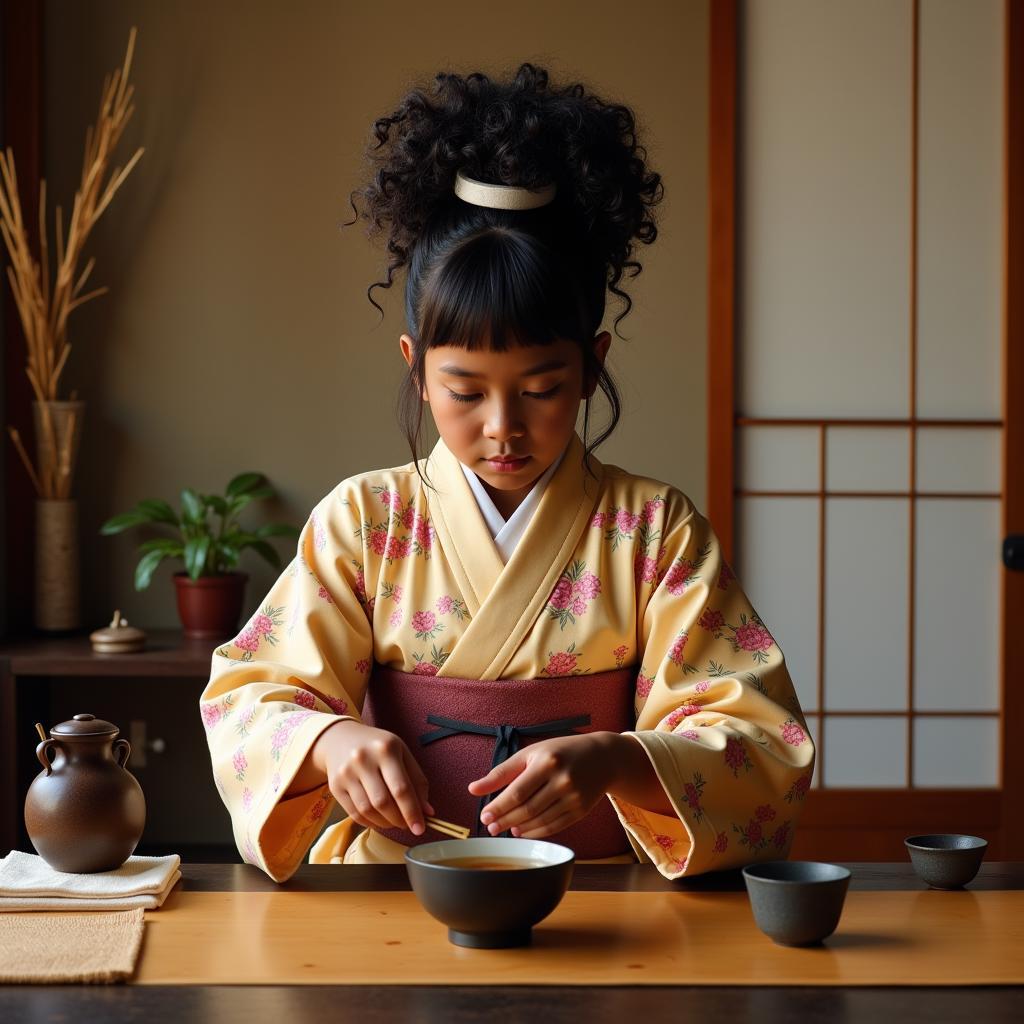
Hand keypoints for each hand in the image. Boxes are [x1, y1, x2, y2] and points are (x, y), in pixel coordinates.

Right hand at [314, 719, 433, 834]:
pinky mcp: (334, 786)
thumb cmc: (379, 748)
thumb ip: (417, 781)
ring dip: (385, 823)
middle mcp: (363, 759)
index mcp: (386, 748)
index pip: (401, 788)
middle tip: (407, 825)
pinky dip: (370, 822)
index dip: (412, 812)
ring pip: (368, 810)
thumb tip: (427, 812)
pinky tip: (379, 820)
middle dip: (399, 820)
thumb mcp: (402, 754)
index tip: (420, 829)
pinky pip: (354, 813)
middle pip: (383, 802)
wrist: (340, 738)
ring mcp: (346, 772)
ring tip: (394, 822)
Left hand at [466, 732, 619, 839]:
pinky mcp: (581, 810)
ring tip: (504, 829)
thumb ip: (502, 772)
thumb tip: (473, 789)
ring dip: (518, 828)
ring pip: (540, 820)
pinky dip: (535, 832)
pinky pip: (554, 826)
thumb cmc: (560, 752)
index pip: (517, 791)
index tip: (484, 815)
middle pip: (527, 809)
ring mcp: (574, 797)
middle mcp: (562, 780)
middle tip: (490, 826)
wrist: (602, 757)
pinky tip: (522, 831)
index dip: (498, 806)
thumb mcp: (530, 754)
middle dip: (505, 820)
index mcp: (547, 762)